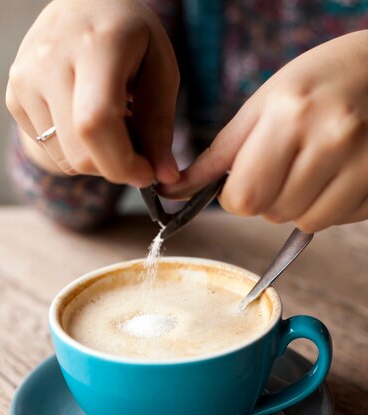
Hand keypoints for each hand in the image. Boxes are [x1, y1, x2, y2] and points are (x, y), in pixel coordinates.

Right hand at [6, 0, 179, 185]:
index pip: (97, 123)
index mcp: (95, 46)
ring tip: (110, 125)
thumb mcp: (161, 70)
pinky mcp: (13, 96)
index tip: (147, 174)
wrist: (82, 2)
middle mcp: (50, 61)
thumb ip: (160, 126)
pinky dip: (74, 148)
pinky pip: (49, 149)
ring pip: (64, 159)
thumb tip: (165, 177)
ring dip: (94, 159)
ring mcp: (25, 79)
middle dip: (114, 167)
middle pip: (79, 153)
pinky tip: (83, 117)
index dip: (122, 162)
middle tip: (135, 152)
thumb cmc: (129, 37)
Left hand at [161, 31, 367, 231]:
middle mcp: (330, 138)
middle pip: (274, 213)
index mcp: (289, 115)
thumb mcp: (263, 105)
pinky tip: (335, 173)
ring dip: (299, 205)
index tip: (245, 181)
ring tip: (312, 167)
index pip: (245, 197)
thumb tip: (175, 191)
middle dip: (269, 198)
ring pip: (307, 222)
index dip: (237, 197)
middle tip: (284, 166)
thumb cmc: (317, 82)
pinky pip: (339, 219)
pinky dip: (330, 205)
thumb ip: (220, 154)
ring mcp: (363, 161)